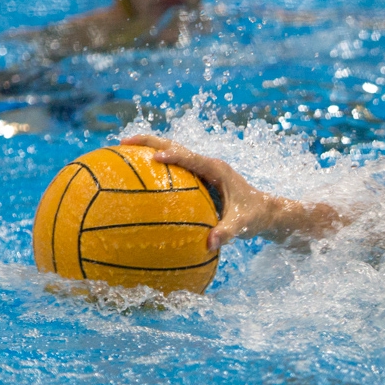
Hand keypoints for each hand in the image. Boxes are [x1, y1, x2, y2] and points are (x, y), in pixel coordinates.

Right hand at [122, 134, 279, 249]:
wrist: (265, 212)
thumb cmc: (254, 217)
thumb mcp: (242, 226)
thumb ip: (227, 233)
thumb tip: (210, 244)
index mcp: (217, 170)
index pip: (191, 159)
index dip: (172, 156)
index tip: (152, 158)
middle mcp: (208, 165)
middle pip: (175, 146)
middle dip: (149, 142)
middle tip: (122, 141)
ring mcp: (202, 169)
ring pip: (172, 152)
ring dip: (148, 148)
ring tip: (120, 150)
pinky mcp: (198, 176)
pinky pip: (173, 167)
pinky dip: (155, 165)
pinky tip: (136, 175)